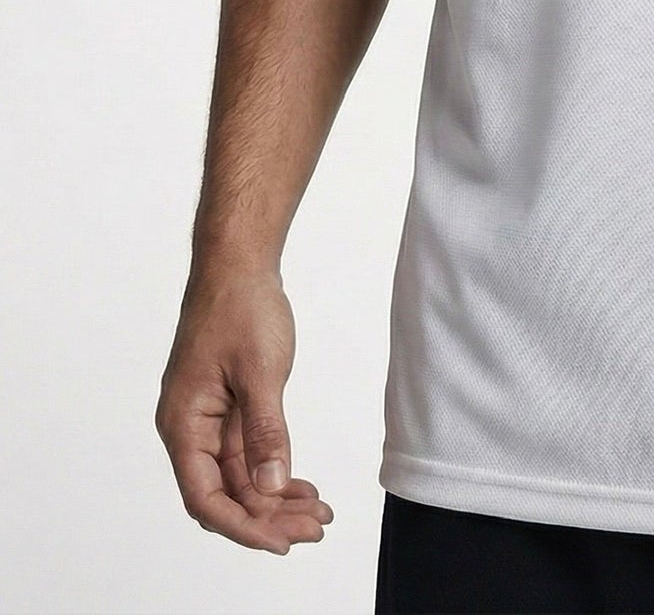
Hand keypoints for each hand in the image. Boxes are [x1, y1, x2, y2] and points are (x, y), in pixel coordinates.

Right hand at [156, 270, 332, 553]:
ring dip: (276, 497)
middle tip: (314, 529)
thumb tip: (270, 485)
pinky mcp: (228, 406)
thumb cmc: (241, 308)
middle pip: (225, 493)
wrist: (239, 264)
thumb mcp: (260, 371)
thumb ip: (265, 431)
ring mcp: (209, 418)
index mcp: (183, 424)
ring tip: (317, 514)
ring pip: (240, 476)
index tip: (282, 543)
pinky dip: (275, 469)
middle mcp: (190, 428)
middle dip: (268, 517)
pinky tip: (302, 485)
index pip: (206, 497)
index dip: (243, 526)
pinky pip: (248, 452)